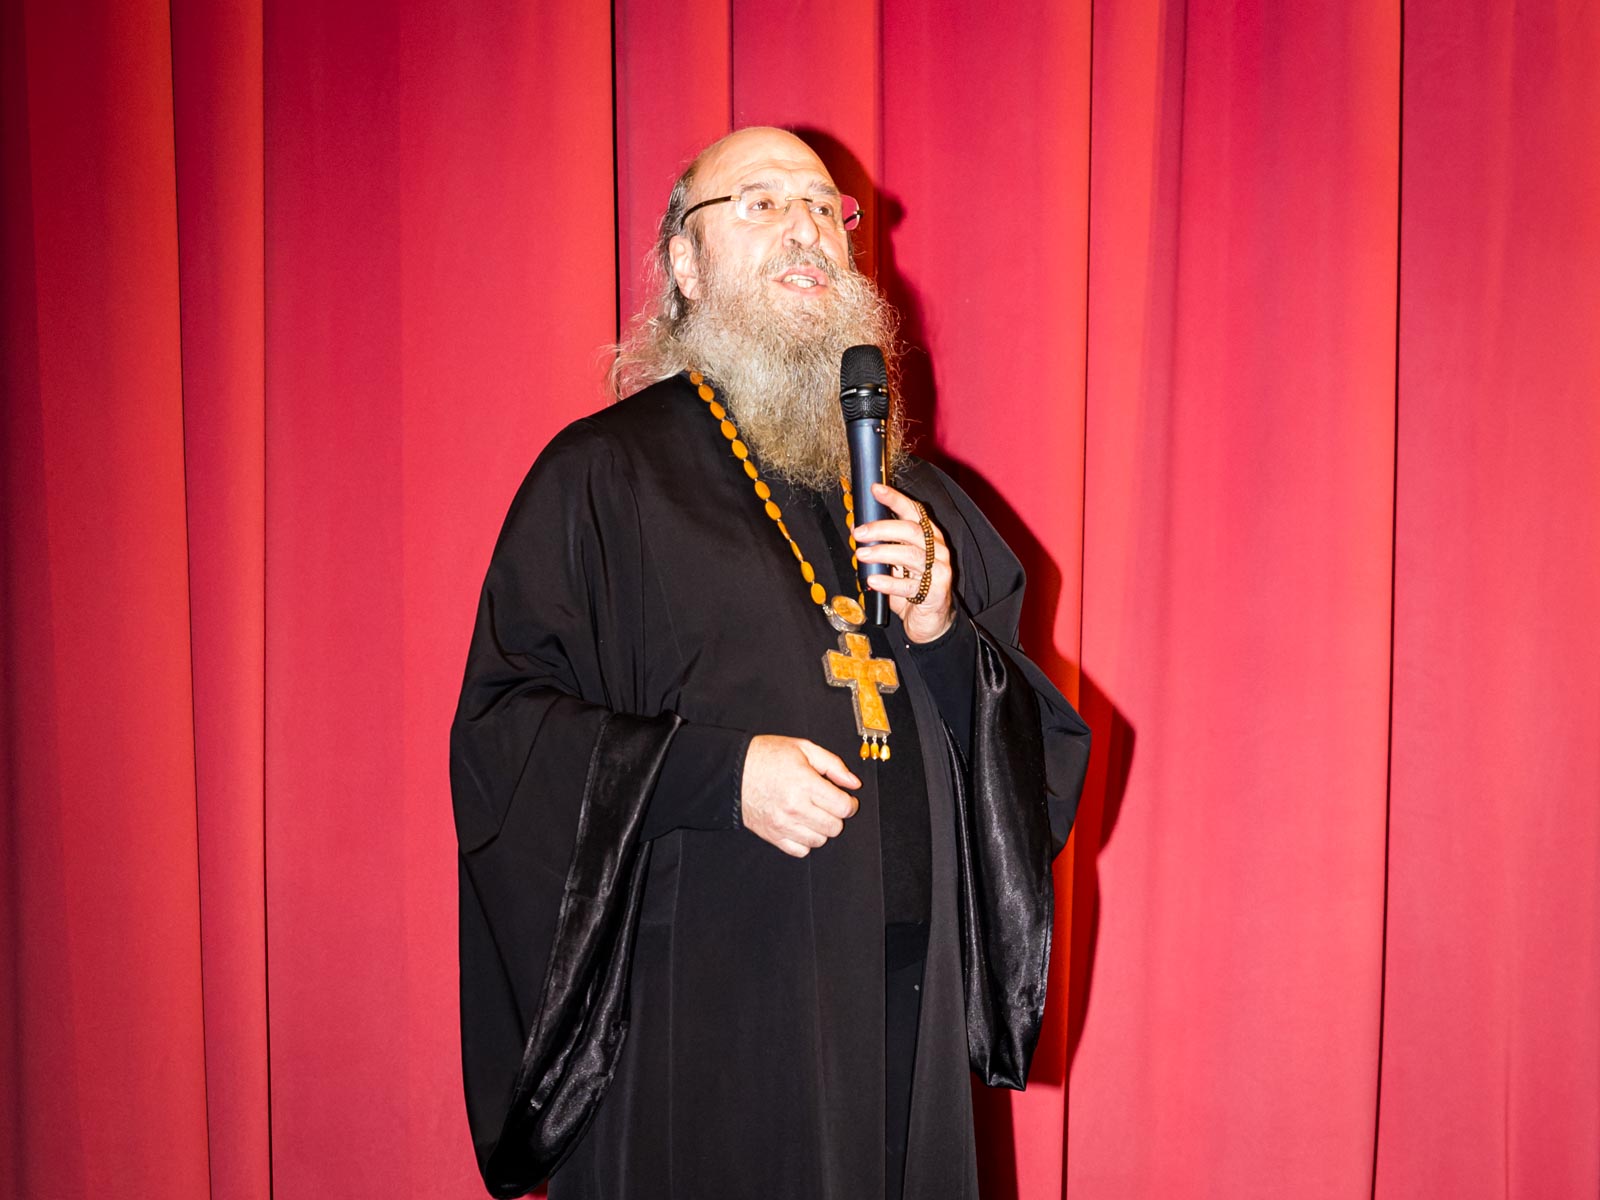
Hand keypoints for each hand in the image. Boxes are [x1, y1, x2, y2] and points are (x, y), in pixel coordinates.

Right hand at [740, 735, 860, 857]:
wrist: (731, 771)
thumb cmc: (765, 756)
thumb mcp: (803, 748)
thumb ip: (833, 765)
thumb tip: (853, 783)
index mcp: (805, 784)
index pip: (843, 807)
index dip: (850, 804)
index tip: (846, 800)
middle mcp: (795, 807)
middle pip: (834, 827)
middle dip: (836, 816)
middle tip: (829, 805)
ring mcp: (783, 824)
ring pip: (819, 840)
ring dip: (821, 828)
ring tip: (813, 814)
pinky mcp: (773, 835)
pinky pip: (800, 850)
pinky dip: (805, 841)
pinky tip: (801, 825)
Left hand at [852, 482, 954, 643]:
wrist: (930, 623)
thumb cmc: (911, 588)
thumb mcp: (895, 564)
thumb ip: (882, 548)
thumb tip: (856, 529)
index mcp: (929, 537)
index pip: (914, 511)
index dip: (895, 498)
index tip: (875, 489)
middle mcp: (937, 550)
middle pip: (911, 530)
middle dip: (882, 528)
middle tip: (858, 533)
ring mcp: (939, 570)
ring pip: (910, 555)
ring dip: (882, 553)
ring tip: (861, 556)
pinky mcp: (936, 592)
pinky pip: (909, 585)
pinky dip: (889, 582)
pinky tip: (873, 581)